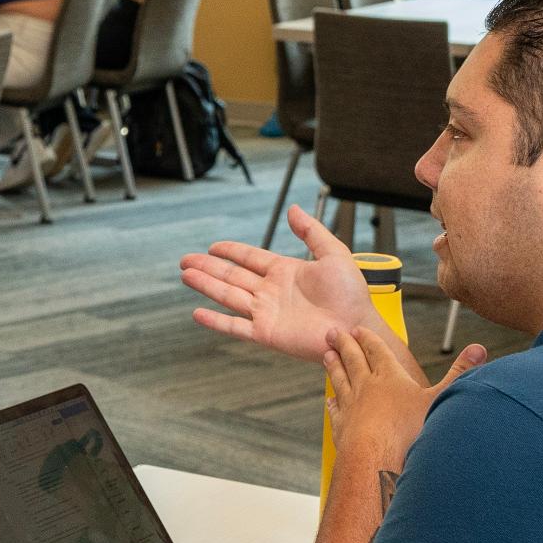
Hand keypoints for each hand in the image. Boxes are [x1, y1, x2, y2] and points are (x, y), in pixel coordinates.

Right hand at [179, 205, 390, 362]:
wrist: (356, 327)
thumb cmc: (352, 295)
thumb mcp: (334, 254)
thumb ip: (311, 232)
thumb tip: (292, 209)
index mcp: (285, 272)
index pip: (249, 258)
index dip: (231, 251)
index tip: (213, 246)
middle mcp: (271, 291)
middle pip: (231, 275)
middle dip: (208, 267)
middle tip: (186, 260)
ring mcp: (266, 312)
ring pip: (228, 296)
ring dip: (206, 285)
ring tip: (186, 275)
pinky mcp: (266, 333)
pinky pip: (235, 326)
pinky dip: (215, 321)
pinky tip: (198, 313)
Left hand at [325, 328, 485, 468]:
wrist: (377, 459)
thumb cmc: (411, 430)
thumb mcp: (441, 398)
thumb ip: (460, 372)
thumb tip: (479, 348)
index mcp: (390, 377)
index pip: (376, 351)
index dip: (367, 338)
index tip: (357, 329)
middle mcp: (366, 387)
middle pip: (353, 360)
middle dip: (345, 344)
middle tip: (332, 333)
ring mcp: (351, 406)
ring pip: (339, 380)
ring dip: (333, 366)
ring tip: (327, 356)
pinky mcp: (342, 426)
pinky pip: (335, 408)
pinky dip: (332, 401)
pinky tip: (329, 399)